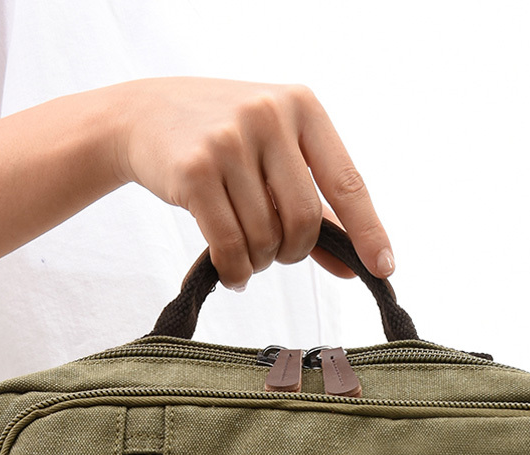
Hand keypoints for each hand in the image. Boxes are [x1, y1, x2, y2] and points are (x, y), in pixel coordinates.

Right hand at [111, 78, 393, 287]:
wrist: (145, 114)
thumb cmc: (222, 138)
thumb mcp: (274, 154)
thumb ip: (314, 205)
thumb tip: (352, 266)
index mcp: (302, 106)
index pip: (347, 180)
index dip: (367, 230)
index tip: (384, 268)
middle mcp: (269, 116)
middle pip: (303, 219)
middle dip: (291, 252)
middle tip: (275, 255)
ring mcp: (229, 140)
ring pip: (264, 236)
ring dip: (258, 262)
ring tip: (245, 254)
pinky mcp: (195, 170)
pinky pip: (229, 246)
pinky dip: (234, 271)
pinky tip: (231, 272)